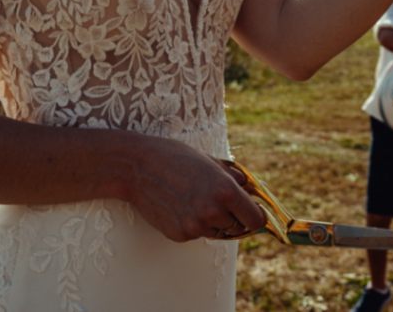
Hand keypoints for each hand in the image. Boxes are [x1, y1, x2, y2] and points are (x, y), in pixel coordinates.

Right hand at [125, 139, 266, 241]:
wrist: (137, 167)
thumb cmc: (174, 157)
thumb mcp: (208, 161)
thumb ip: (232, 177)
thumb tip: (249, 188)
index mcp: (226, 191)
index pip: (255, 219)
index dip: (255, 216)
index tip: (251, 212)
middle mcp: (214, 212)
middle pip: (237, 227)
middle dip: (232, 217)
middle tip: (215, 200)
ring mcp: (196, 226)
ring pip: (216, 231)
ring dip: (211, 221)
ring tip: (191, 198)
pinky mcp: (180, 235)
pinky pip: (196, 233)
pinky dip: (192, 223)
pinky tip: (177, 205)